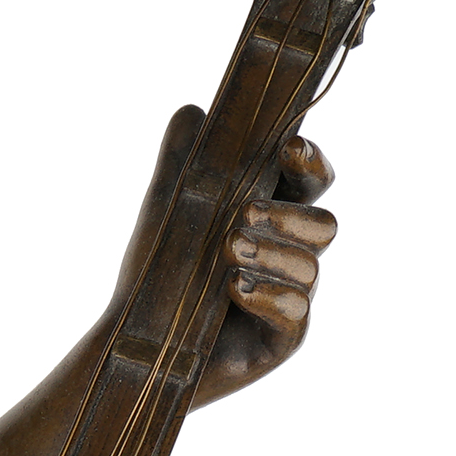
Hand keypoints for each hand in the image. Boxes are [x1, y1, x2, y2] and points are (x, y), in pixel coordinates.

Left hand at [115, 105, 338, 408]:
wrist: (132, 344)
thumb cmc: (157, 276)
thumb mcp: (167, 211)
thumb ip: (183, 161)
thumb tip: (192, 111)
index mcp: (274, 218)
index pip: (310, 182)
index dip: (309, 162)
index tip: (287, 148)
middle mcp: (290, 257)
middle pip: (324, 224)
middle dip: (288, 215)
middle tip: (243, 211)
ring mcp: (291, 299)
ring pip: (311, 268)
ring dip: (272, 254)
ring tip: (228, 253)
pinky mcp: (281, 340)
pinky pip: (296, 314)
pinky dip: (268, 297)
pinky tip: (235, 289)